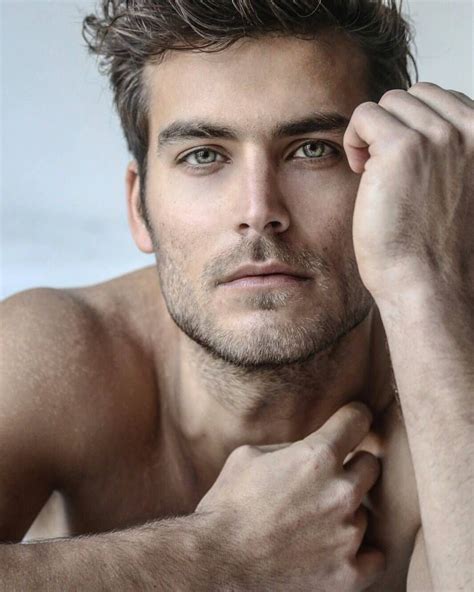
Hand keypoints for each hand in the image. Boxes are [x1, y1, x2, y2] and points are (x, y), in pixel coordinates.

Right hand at [195, 402, 384, 591]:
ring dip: (346, 512)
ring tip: (314, 520)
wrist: (216, 562)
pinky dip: (361, 553)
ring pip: (366, 511)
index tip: (352, 422)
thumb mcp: (250, 455)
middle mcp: (341, 492)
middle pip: (372, 465)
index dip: (354, 417)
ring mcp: (348, 534)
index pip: (358, 420)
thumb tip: (309, 446)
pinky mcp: (349, 573)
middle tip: (328, 478)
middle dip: (353, 466)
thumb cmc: (228, 504)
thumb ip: (290, 446)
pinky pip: (375, 557)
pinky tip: (337, 547)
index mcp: (317, 456)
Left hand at [343, 82, 473, 303]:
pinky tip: (360, 171)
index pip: (445, 100)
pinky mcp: (401, 147)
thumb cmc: (440, 247)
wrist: (430, 286)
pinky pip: (364, 114)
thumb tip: (418, 121)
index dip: (417, 129)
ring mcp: (440, 136)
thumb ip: (454, 152)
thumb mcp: (464, 186)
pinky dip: (355, 139)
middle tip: (387, 170)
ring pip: (390, 103)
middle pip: (416, 96)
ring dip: (375, 134)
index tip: (409, 167)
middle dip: (396, 127)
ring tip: (375, 174)